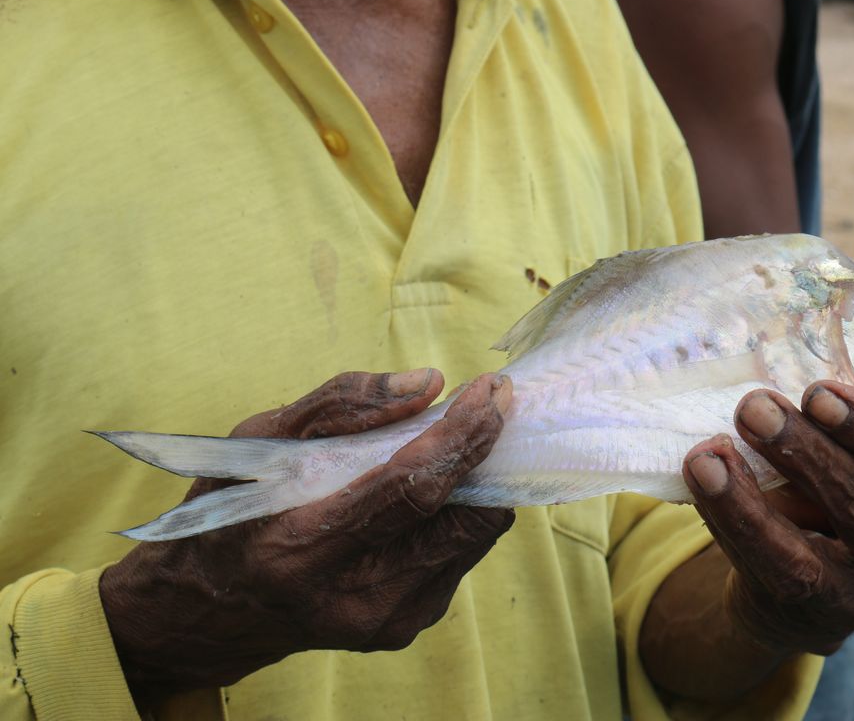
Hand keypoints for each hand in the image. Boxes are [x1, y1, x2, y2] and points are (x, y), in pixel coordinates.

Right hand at [99, 369, 512, 706]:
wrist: (205, 614)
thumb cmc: (226, 513)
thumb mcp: (258, 442)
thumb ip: (341, 405)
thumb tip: (428, 383)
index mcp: (299, 551)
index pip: (410, 490)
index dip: (462, 437)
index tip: (491, 390)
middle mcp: (351, 599)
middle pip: (460, 517)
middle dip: (485, 451)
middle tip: (486, 403)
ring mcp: (385, 621)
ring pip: (473, 534)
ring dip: (473, 479)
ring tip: (449, 444)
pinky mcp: (405, 627)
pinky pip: (458, 553)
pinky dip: (454, 512)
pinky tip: (424, 493)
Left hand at [684, 381, 853, 655]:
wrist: (795, 597)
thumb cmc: (832, 504)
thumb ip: (839, 432)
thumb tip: (781, 394)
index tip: (820, 392)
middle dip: (811, 446)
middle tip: (757, 406)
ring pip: (825, 536)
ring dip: (773, 479)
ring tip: (721, 442)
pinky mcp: (818, 612)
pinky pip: (777, 560)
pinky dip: (736, 512)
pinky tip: (705, 473)